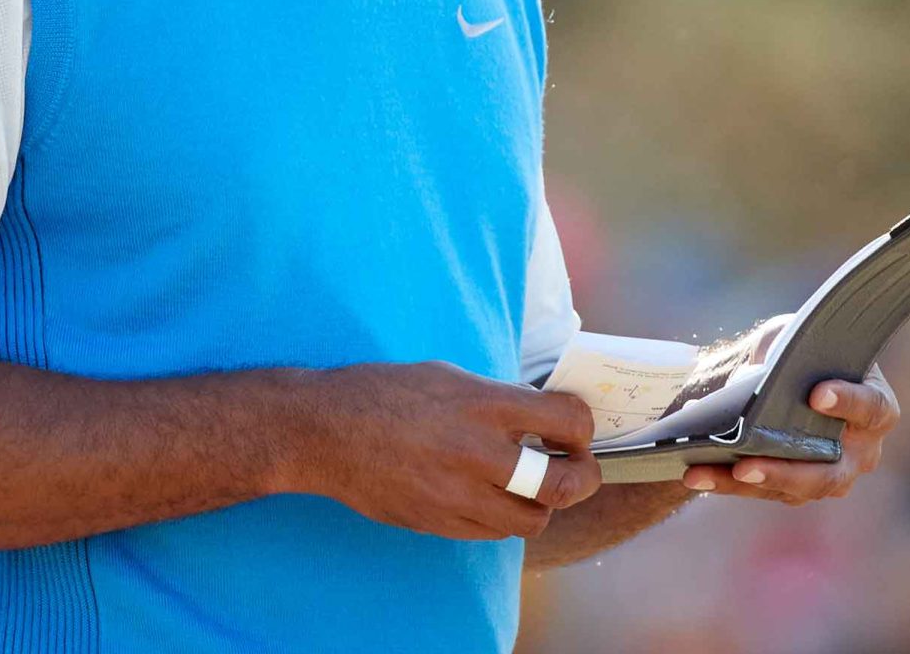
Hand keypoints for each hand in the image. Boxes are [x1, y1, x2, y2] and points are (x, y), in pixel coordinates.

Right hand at [294, 361, 601, 540]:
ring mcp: (457, 494)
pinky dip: (500, 518)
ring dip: (539, 504)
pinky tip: (488, 496)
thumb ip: (498, 399)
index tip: (576, 432)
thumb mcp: (449, 376)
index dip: (584, 429)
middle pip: (564, 484)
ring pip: (532, 520)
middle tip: (575, 469)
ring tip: (526, 486)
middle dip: (582, 478)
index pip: (568, 420)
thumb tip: (540, 418)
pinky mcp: (438, 522)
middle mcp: (477, 452)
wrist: (325, 431)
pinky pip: (492, 533)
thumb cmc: (384, 393)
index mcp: (484, 404)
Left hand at [678, 363, 898, 503]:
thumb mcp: (799, 337)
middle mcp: (862, 452)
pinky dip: (725, 481)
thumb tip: (761, 377)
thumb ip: (793, 351)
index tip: (816, 394)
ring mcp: (829, 476)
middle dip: (784, 471)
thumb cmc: (801, 349)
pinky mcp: (794, 488)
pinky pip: (762, 490)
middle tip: (746, 464)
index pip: (870, 408)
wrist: (782, 370)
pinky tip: (694, 472)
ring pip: (791, 490)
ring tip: (700, 471)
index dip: (847, 402)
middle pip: (829, 473)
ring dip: (742, 482)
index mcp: (876, 407)